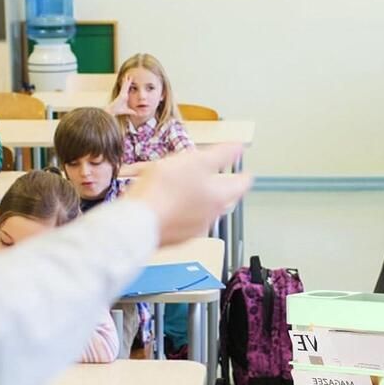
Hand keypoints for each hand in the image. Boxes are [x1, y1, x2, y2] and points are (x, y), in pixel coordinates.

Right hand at [105, 76, 133, 116]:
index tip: (130, 81)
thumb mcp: (128, 111)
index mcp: (125, 96)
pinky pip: (124, 87)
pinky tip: (126, 79)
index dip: (129, 85)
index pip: (127, 89)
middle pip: (126, 86)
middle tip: (130, 75)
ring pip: (125, 85)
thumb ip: (131, 111)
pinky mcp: (122, 94)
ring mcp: (122, 93)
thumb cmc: (119, 110)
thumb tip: (136, 113)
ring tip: (128, 75)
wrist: (113, 110)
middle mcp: (123, 94)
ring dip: (126, 80)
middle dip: (128, 81)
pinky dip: (125, 83)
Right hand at [125, 144, 251, 246]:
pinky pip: (184, 222)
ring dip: (201, 200)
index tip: (246, 173)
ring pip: (204, 212)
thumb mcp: (195, 161)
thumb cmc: (164, 191)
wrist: (136, 221)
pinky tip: (171, 205)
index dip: (244, 175)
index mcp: (220, 197)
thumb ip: (221, 154)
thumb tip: (239, 147)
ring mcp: (193, 229)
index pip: (242, 185)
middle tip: (222, 181)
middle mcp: (211, 216)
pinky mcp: (174, 237)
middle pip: (225, 200)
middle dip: (224, 189)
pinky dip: (182, 212)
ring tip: (190, 189)